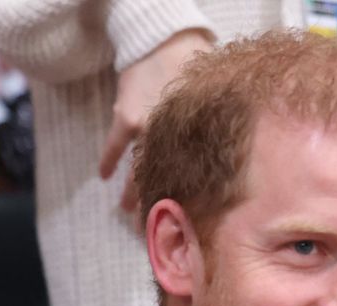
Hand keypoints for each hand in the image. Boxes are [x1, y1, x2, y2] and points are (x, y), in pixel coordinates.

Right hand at [100, 28, 212, 220]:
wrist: (168, 43)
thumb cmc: (201, 75)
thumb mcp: (218, 112)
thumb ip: (219, 141)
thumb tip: (232, 172)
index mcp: (199, 144)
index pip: (196, 184)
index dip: (192, 207)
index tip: (190, 227)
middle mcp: (175, 143)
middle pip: (168, 184)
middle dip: (163, 207)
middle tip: (159, 231)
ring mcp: (147, 131)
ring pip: (140, 171)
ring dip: (133, 194)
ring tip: (130, 213)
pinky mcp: (126, 118)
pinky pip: (114, 146)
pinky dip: (108, 161)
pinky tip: (104, 177)